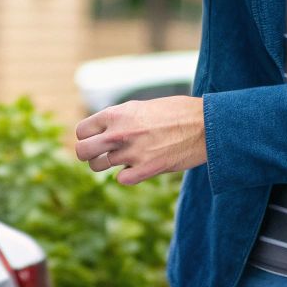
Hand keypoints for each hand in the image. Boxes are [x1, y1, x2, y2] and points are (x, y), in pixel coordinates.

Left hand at [73, 96, 207, 184]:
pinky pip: (121, 180)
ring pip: (98, 166)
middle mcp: (118, 133)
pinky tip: (137, 168)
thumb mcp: (140, 107)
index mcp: (116, 114)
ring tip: (122, 159)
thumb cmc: (175, 113)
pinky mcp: (146, 169)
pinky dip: (127, 176)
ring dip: (106, 165)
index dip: (87, 136)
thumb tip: (102, 131)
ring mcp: (131, 153)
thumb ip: (119, 119)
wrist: (205, 124)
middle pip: (82, 151)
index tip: (95, 139)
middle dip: (88, 154)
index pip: (81, 131)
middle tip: (99, 154)